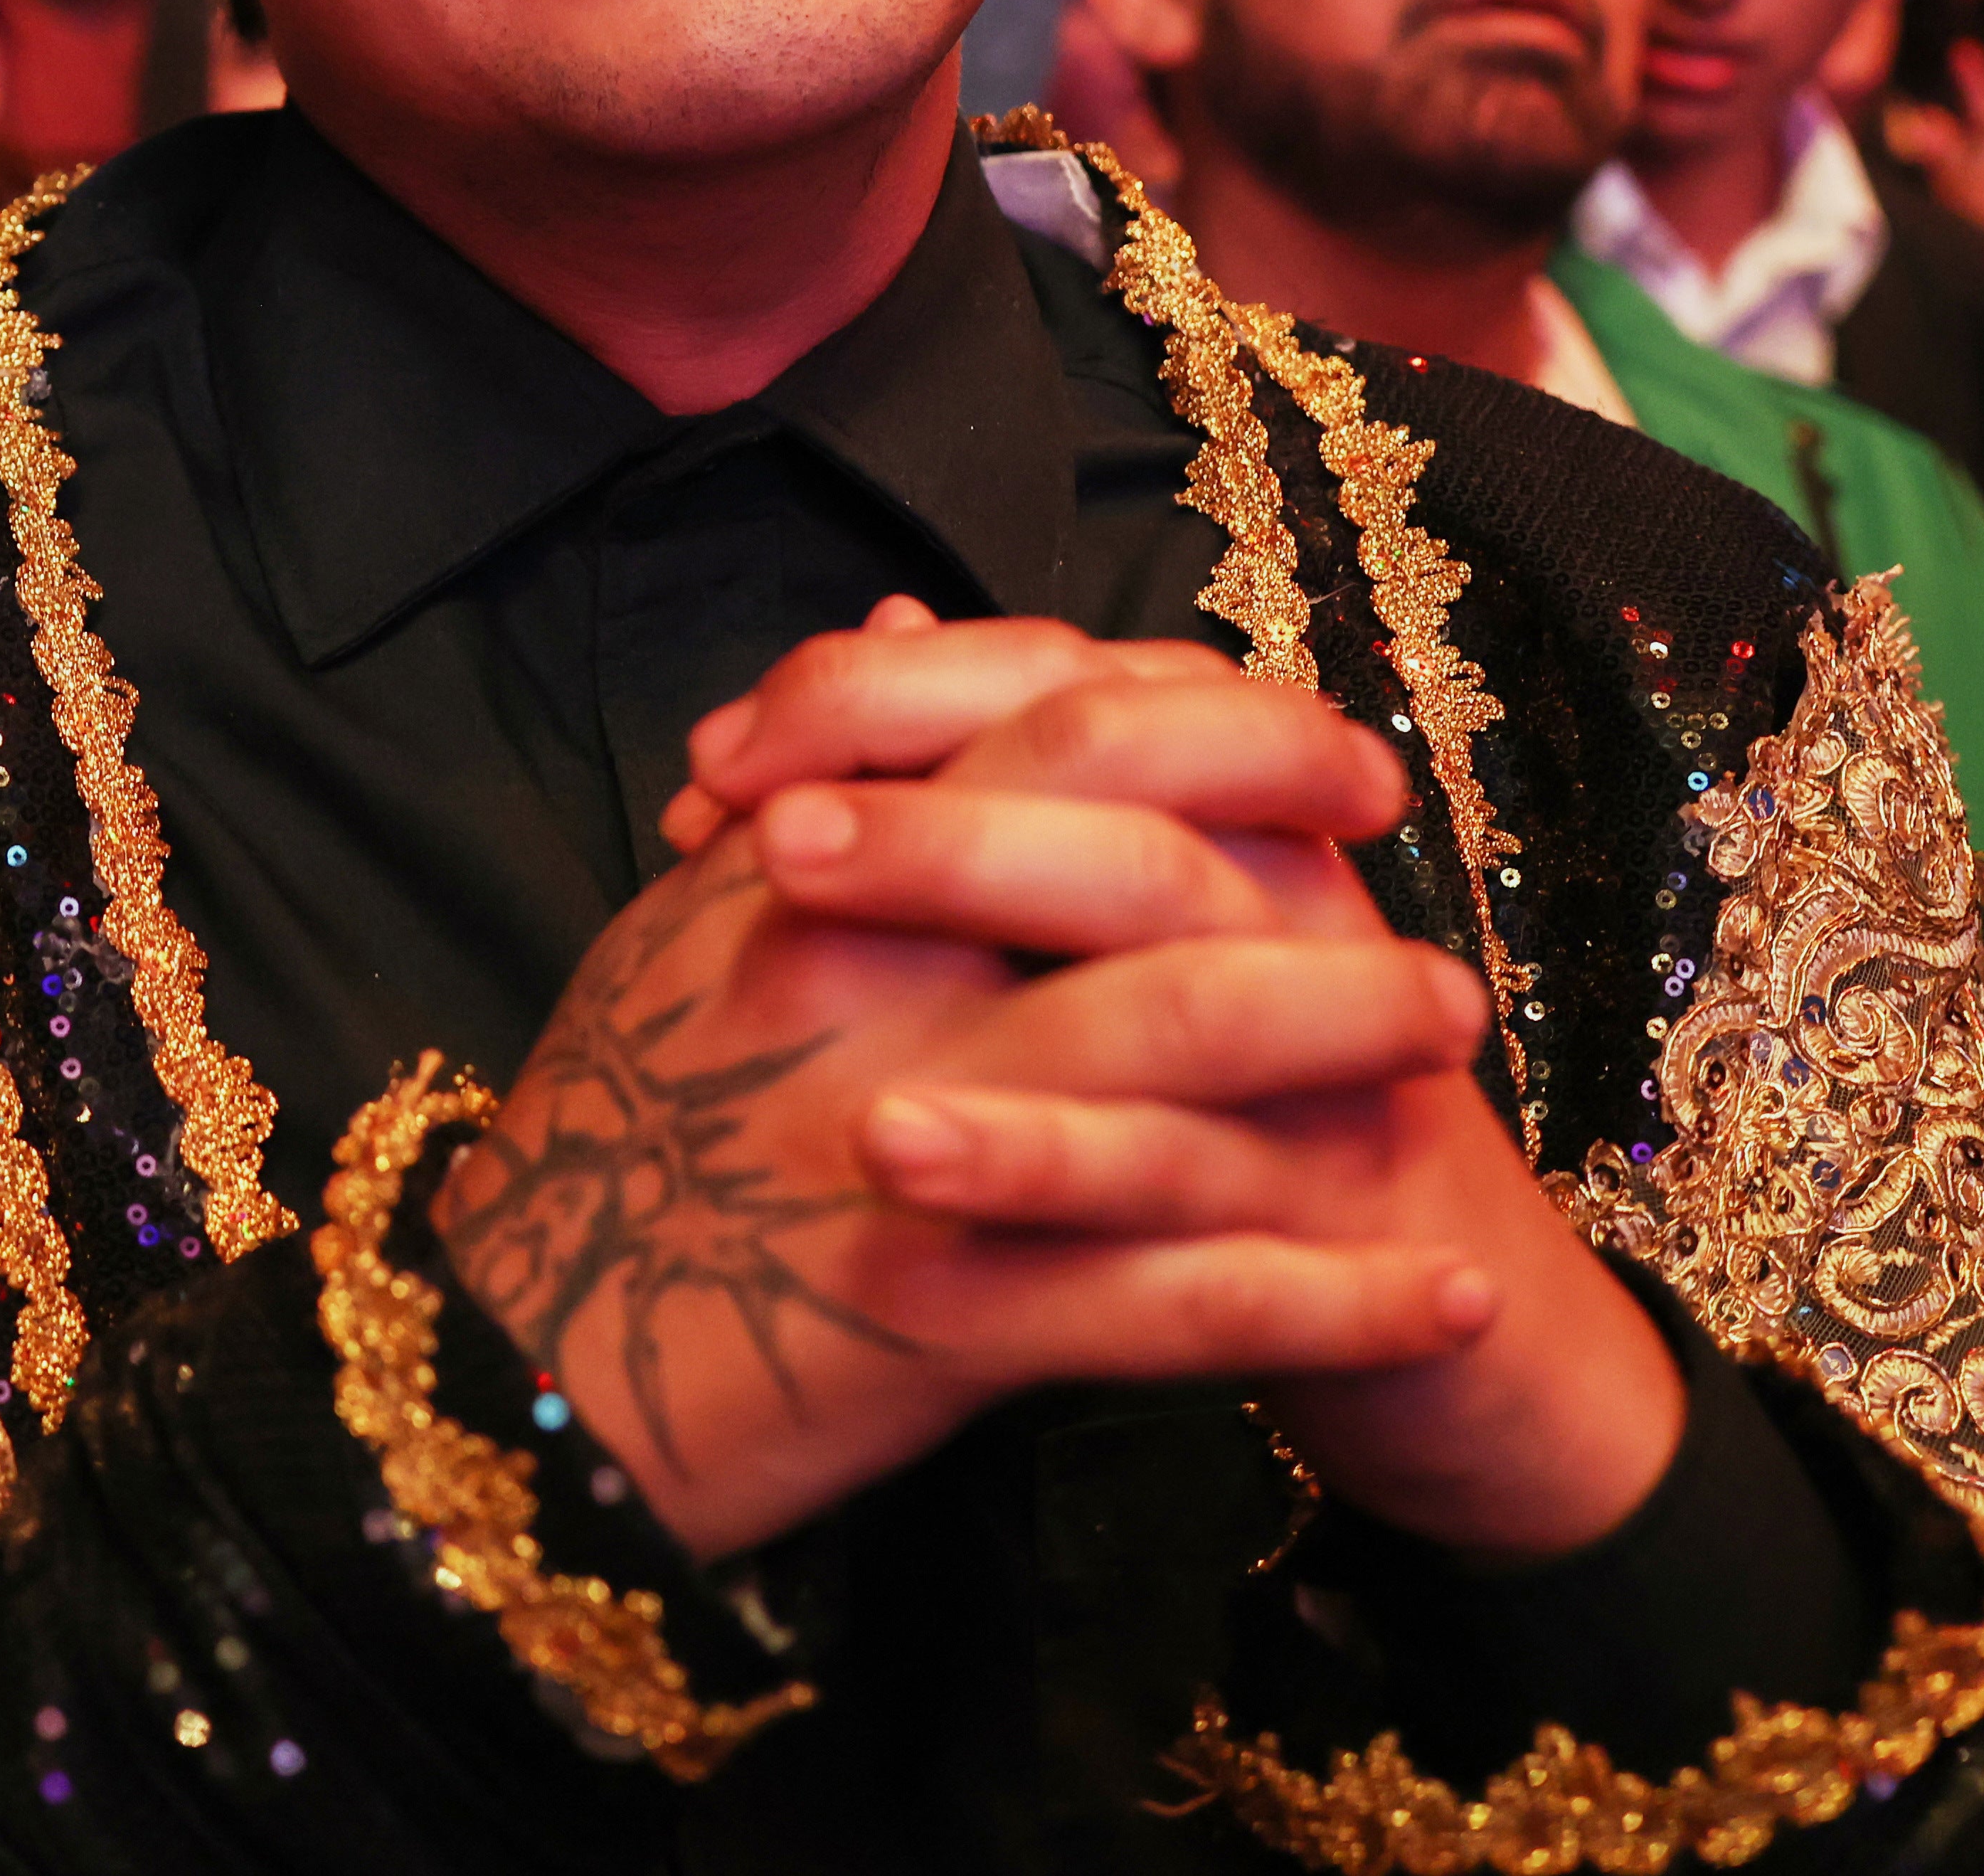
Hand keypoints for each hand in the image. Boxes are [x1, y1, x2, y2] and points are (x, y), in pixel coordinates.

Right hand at [447, 614, 1511, 1561]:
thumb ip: (808, 780)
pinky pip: (1184, 1298)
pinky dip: (1338, 1302)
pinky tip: (1451, 1302)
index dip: (1215, 717)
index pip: (1046, 724)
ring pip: (1183, 1046)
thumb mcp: (681, 921)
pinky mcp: (949, 1311)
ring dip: (1351, 1038)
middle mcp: (874, 974)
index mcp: (814, 868)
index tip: (1333, 753)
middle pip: (1138, 854)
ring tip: (1460, 1048)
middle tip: (1428, 861)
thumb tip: (902, 623)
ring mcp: (915, 1132)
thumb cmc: (601, 1134)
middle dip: (1310, 855)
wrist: (523, 1360)